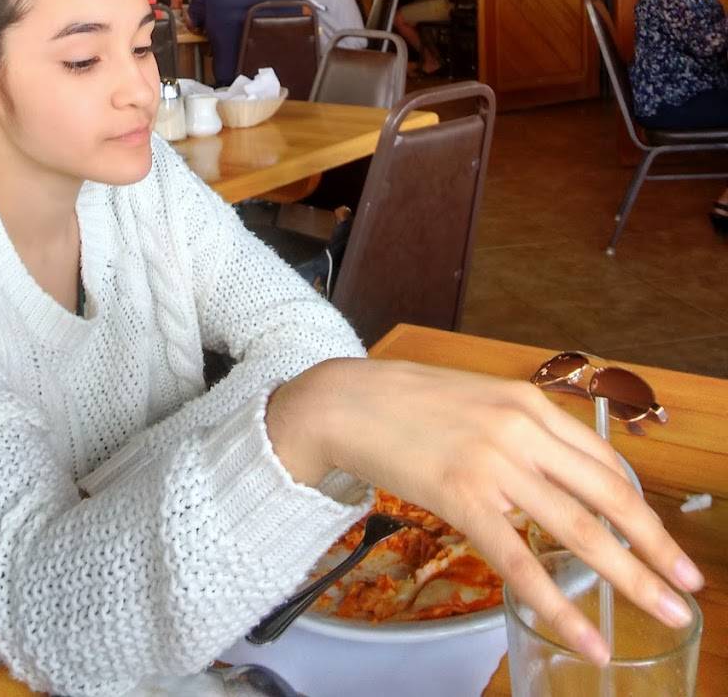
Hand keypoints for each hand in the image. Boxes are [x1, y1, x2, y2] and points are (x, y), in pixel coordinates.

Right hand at [266, 359, 703, 664]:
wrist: (344, 399)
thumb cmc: (406, 402)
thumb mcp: (477, 401)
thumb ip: (518, 432)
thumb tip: (556, 477)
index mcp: (527, 402)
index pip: (603, 460)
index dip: (641, 506)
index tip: (663, 540)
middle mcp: (521, 427)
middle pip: (607, 495)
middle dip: (655, 546)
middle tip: (690, 586)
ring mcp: (493, 461)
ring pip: (577, 530)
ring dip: (629, 578)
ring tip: (664, 612)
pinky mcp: (461, 495)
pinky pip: (520, 561)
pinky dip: (558, 602)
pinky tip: (584, 635)